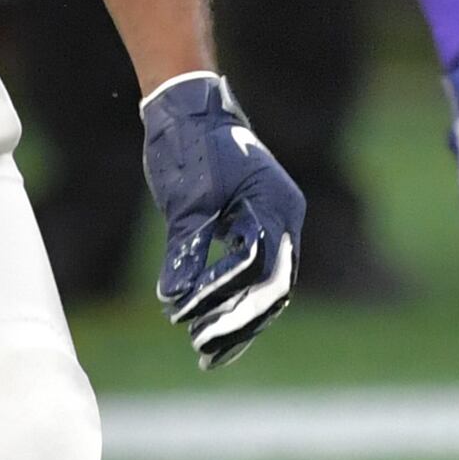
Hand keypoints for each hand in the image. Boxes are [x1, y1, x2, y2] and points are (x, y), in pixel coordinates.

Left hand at [141, 73, 302, 366]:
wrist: (189, 106)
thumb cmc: (189, 146)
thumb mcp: (186, 201)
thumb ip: (185, 250)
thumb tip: (175, 299)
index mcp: (274, 205)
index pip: (261, 269)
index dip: (226, 301)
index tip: (191, 322)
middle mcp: (283, 215)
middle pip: (273, 286)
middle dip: (239, 323)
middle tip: (205, 353)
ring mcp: (273, 219)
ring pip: (265, 284)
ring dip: (237, 317)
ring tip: (206, 351)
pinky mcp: (254, 223)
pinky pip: (252, 269)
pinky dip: (231, 295)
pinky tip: (210, 321)